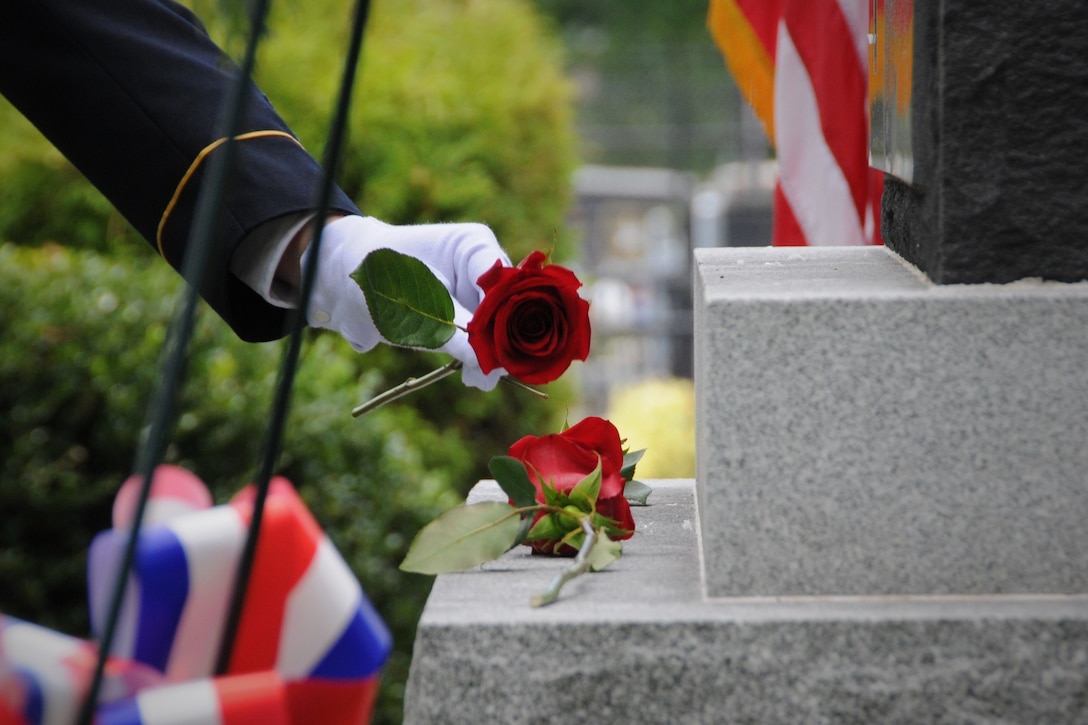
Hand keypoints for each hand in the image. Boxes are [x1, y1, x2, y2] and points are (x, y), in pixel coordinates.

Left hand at [303, 215, 509, 390]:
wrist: (349, 279)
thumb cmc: (377, 271)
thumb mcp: (411, 295)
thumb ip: (450, 323)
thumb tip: (482, 358)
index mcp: (475, 247)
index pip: (505, 282)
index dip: (504, 315)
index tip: (494, 346)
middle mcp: (482, 272)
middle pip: (509, 310)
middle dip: (501, 342)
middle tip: (490, 372)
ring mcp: (476, 296)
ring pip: (499, 330)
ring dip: (493, 356)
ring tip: (480, 380)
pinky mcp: (465, 321)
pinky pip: (481, 343)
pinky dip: (480, 361)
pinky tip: (475, 378)